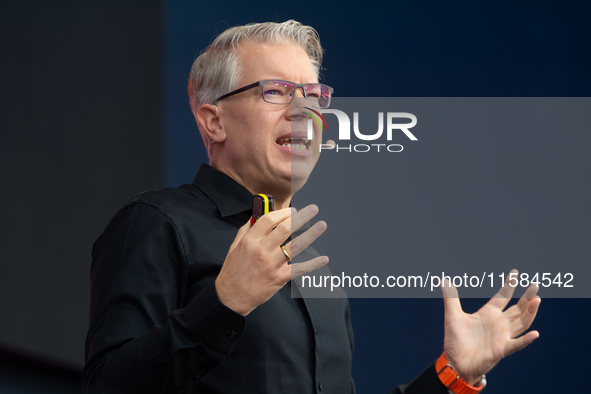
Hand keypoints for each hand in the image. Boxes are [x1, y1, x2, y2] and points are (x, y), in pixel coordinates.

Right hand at [215, 205, 327, 315]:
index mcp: (250, 241)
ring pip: (295, 246)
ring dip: (310, 235)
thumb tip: (257, 215)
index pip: (269, 220)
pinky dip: (312, 265)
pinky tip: (324, 259)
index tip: (293, 209)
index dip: (283, 212)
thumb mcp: (234, 246)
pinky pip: (298, 269)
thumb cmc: (233, 271)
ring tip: (322, 225)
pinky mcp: (279, 278)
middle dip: (301, 217)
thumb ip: (246, 230)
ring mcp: (271, 265)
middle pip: (285, 229)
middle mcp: (261, 251)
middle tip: (313, 209)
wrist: (232, 296)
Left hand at [441, 269, 540, 384]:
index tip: (514, 272)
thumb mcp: (452, 316)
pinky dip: (526, 340)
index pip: (502, 296)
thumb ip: (450, 298)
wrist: (455, 362)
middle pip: (517, 308)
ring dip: (530, 312)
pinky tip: (534, 334)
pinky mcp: (501, 350)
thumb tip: (443, 279)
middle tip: (535, 285)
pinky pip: (516, 344)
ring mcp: (502, 336)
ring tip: (537, 300)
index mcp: (488, 313)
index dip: (509, 285)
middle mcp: (499, 323)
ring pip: (521, 323)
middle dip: (527, 297)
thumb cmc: (456, 340)